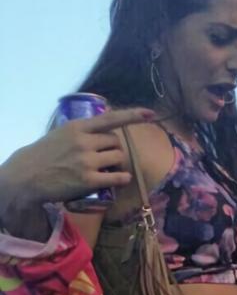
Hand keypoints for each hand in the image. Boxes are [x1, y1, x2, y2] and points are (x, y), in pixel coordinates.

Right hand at [0, 107, 154, 208]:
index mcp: (78, 127)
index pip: (110, 118)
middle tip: (106, 157)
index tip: (150, 114)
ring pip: (118, 157)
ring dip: (118, 163)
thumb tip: (105, 125)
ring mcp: (87, 161)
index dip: (132, 116)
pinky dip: (122, 178)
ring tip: (107, 168)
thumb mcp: (62, 133)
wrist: (27, 175)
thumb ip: (83, 130)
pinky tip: (121, 179)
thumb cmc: (45, 154)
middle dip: (115, 148)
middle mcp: (84, 142)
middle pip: (116, 142)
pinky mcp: (88, 180)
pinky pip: (117, 177)